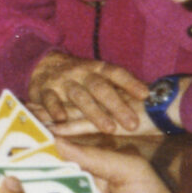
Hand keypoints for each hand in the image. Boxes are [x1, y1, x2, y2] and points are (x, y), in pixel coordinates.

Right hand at [27, 51, 156, 136]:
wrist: (41, 63)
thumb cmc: (77, 76)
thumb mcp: (96, 74)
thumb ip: (117, 85)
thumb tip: (150, 95)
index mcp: (96, 68)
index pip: (116, 73)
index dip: (131, 83)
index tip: (146, 95)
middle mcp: (81, 73)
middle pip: (100, 87)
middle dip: (117, 106)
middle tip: (133, 124)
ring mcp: (63, 81)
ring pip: (79, 96)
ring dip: (94, 112)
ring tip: (109, 129)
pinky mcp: (44, 91)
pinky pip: (50, 99)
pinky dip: (55, 108)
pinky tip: (62, 119)